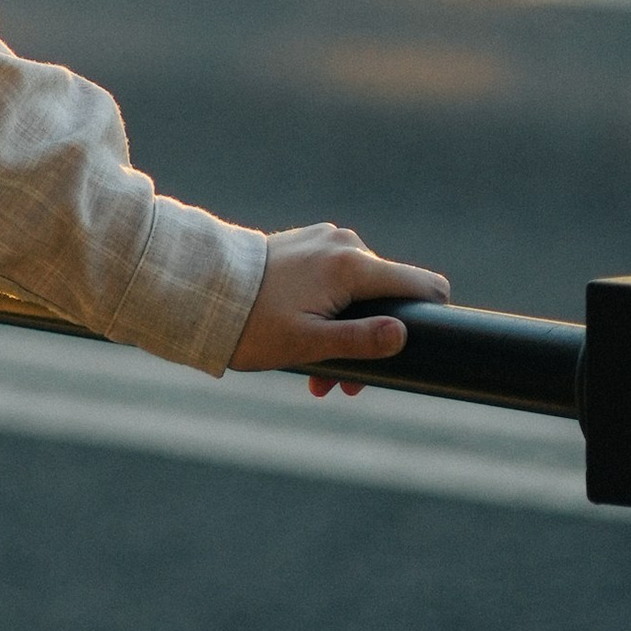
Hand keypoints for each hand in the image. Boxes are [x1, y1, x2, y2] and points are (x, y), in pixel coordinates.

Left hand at [229, 223, 449, 397]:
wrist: (199, 289)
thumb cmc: (253, 322)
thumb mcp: (309, 343)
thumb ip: (361, 340)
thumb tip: (403, 335)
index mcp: (353, 264)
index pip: (423, 284)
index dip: (431, 318)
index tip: (419, 352)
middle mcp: (344, 243)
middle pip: (386, 297)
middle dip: (372, 343)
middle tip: (341, 389)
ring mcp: (324, 240)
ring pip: (358, 294)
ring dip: (347, 335)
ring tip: (316, 378)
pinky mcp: (306, 245)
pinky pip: (334, 281)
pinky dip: (328, 313)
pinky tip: (304, 345)